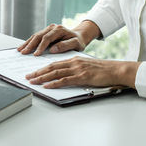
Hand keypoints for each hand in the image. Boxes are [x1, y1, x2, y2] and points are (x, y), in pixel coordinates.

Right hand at [17, 21, 100, 55]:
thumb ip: (65, 45)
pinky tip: (23, 47)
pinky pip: (35, 37)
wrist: (79, 37)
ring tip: (20, 50)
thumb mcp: (76, 44)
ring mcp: (48, 29)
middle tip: (24, 52)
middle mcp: (52, 27)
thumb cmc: (78, 41)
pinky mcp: (45, 33)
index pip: (47, 38)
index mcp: (59, 29)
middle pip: (38, 36)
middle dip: (30, 45)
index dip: (40, 46)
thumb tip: (53, 49)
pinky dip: (29, 42)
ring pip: (35, 36)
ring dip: (27, 43)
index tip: (36, 54)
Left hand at [25, 56, 140, 88]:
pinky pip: (64, 80)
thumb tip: (64, 76)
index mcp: (74, 60)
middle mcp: (73, 63)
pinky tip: (46, 86)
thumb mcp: (86, 67)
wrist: (117, 70)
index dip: (42, 68)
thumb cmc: (104, 71)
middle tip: (28, 77)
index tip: (33, 72)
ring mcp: (77, 69)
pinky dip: (54, 83)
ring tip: (33, 81)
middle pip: (51, 67)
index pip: (54, 63)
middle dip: (38, 72)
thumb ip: (75, 70)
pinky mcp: (82, 77)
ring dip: (42, 78)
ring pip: (55, 73)